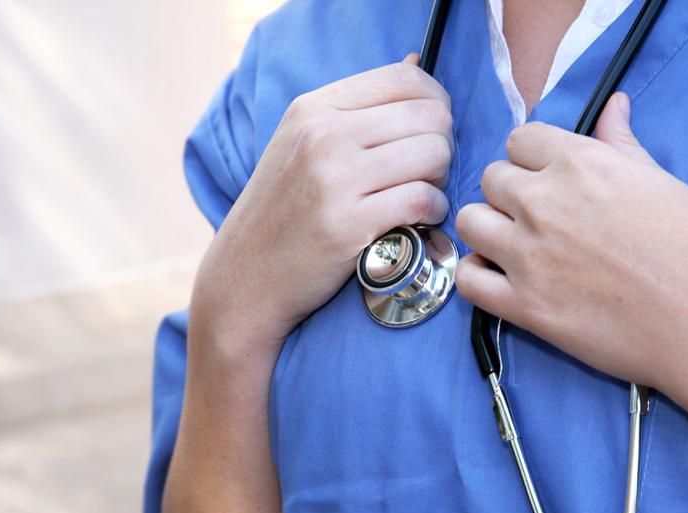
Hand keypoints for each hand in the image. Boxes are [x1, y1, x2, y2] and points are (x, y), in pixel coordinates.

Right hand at [193, 55, 453, 350]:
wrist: (245, 275)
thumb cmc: (281, 211)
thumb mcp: (300, 143)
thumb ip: (356, 108)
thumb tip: (417, 63)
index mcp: (313, 108)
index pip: (406, 78)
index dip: (436, 103)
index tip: (431, 131)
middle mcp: (323, 136)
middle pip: (429, 117)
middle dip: (442, 145)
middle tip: (426, 172)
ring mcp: (334, 180)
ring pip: (433, 155)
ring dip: (439, 180)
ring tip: (420, 196)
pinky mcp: (348, 225)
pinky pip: (423, 200)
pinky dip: (433, 211)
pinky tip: (417, 221)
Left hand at [455, 93, 687, 403]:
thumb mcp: (659, 181)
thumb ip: (620, 143)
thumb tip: (612, 106)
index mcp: (581, 164)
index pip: (519, 140)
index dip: (530, 159)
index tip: (543, 178)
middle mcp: (544, 203)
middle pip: (490, 178)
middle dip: (508, 193)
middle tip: (534, 215)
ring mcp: (528, 255)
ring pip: (469, 221)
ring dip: (486, 229)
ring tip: (511, 244)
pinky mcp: (523, 305)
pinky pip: (467, 279)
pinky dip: (476, 276)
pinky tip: (499, 277)